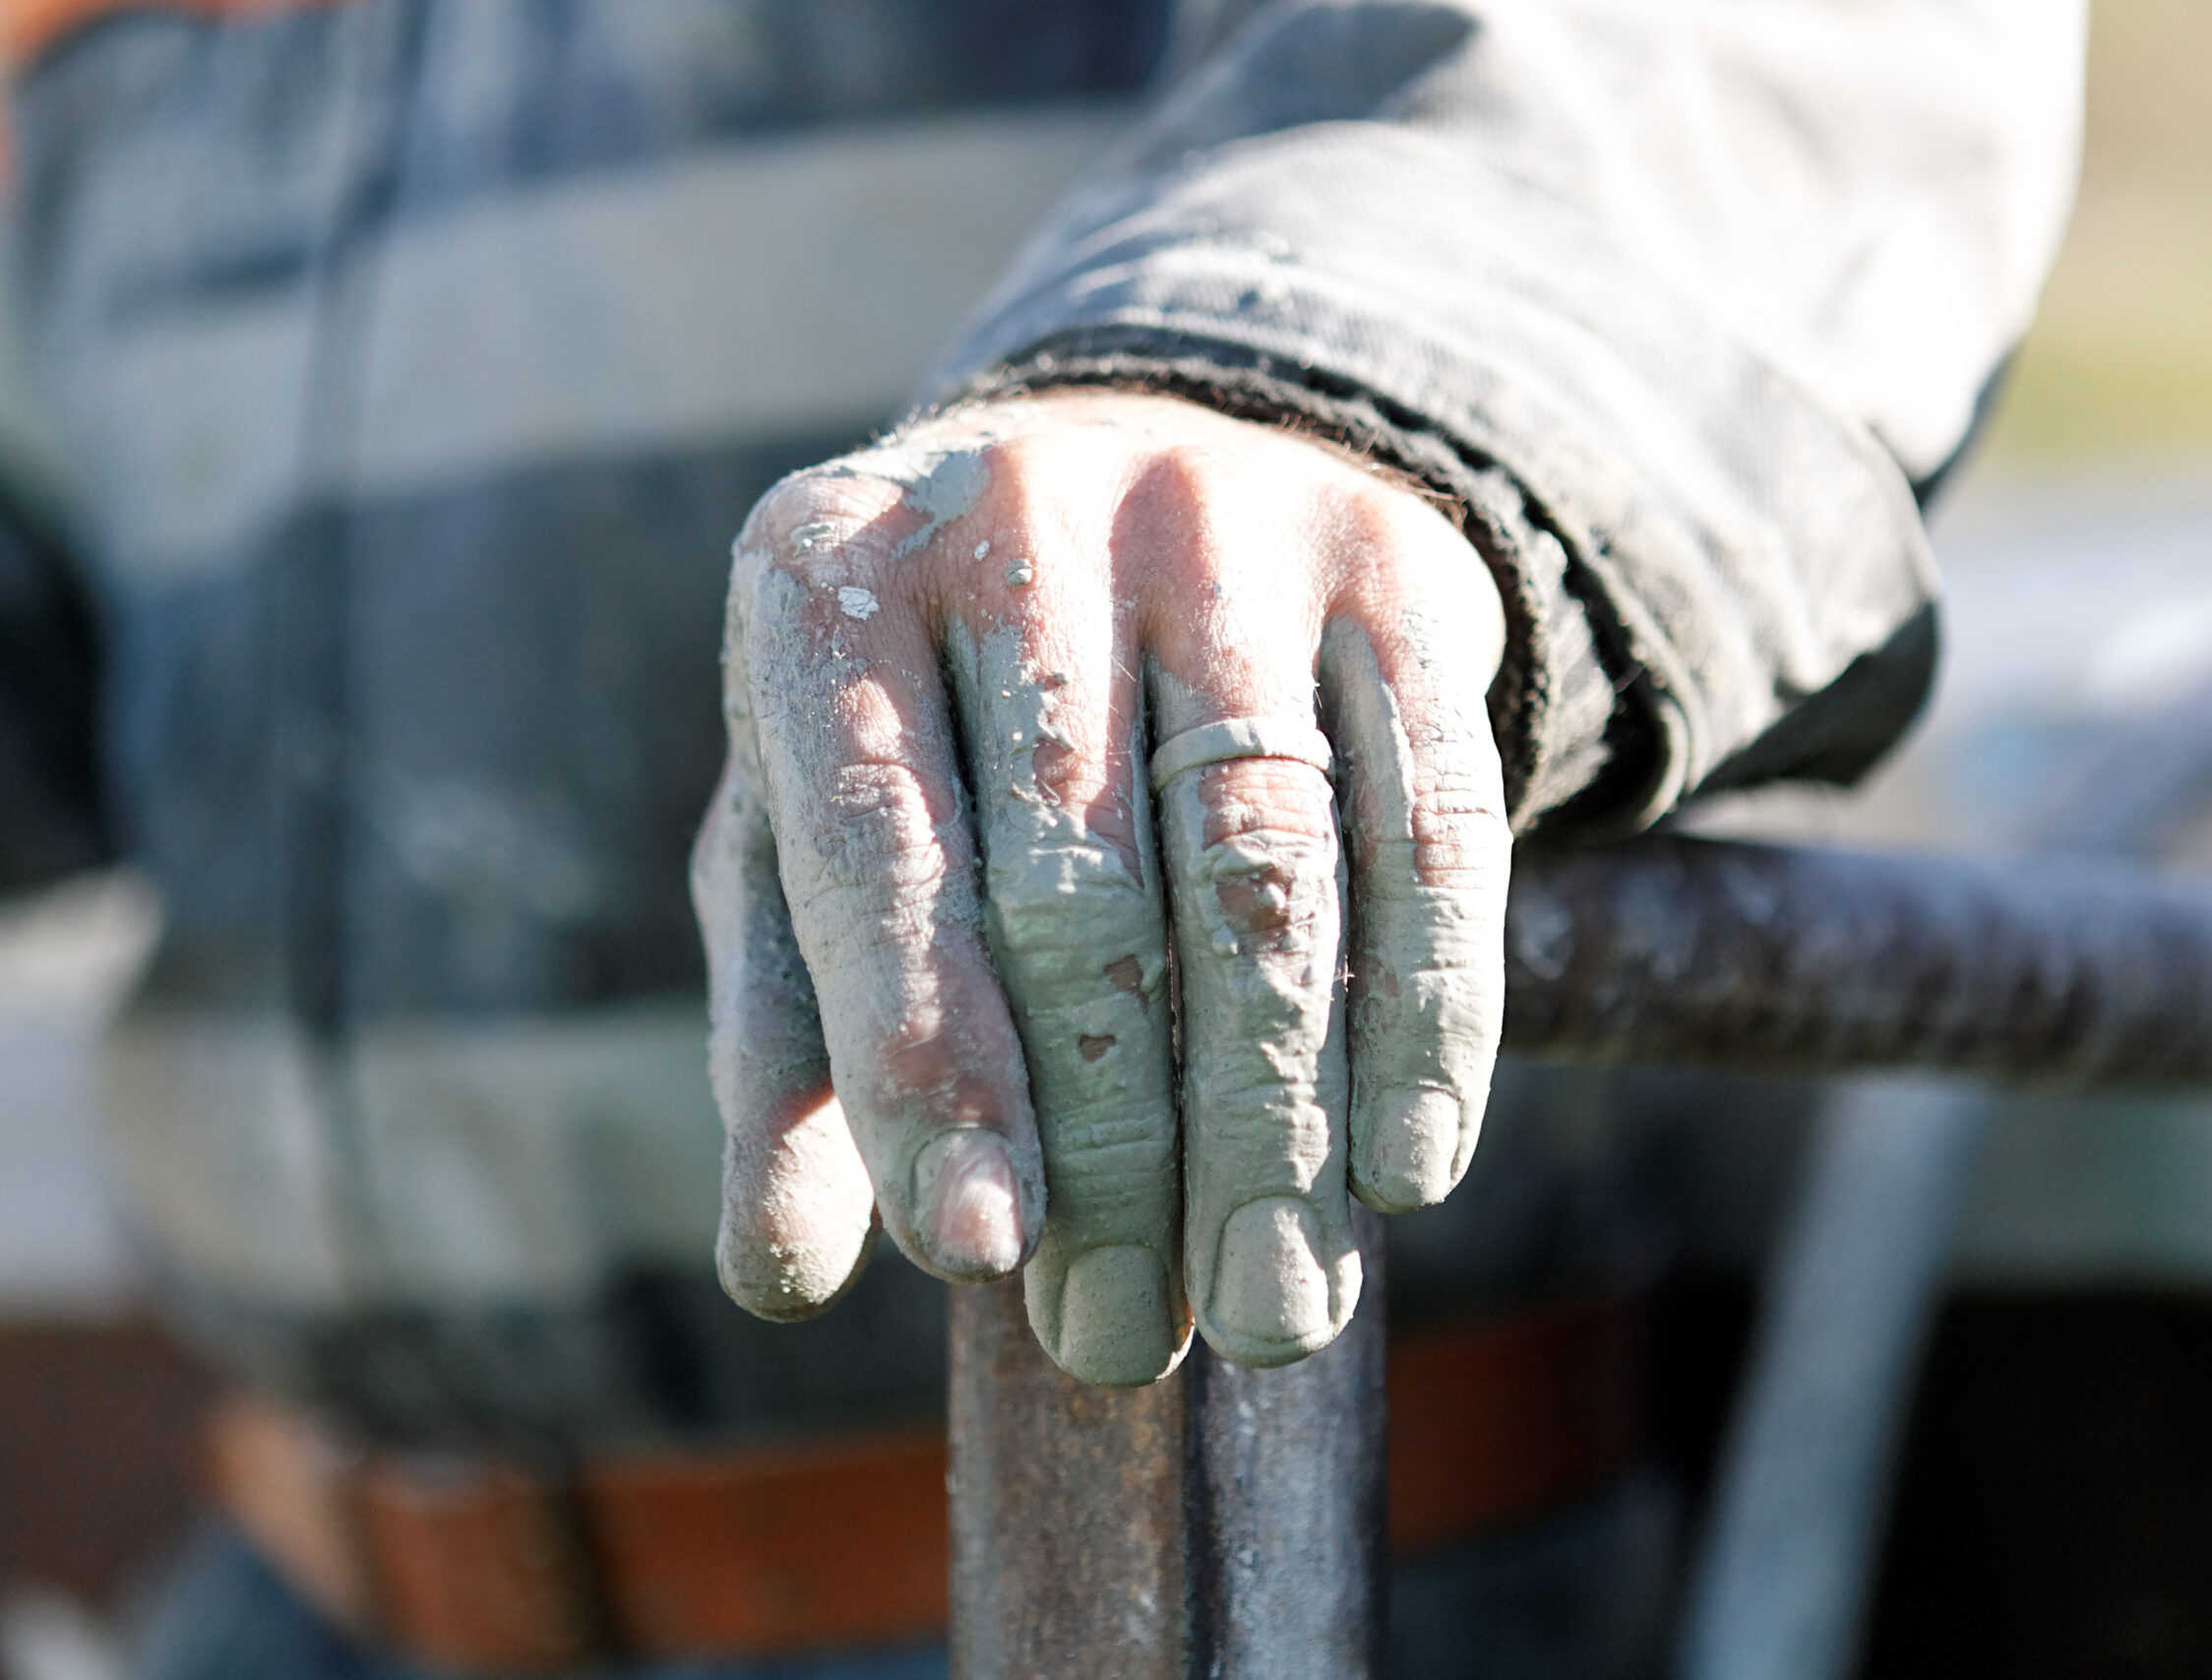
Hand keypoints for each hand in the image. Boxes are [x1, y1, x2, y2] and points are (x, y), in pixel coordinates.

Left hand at [692, 390, 1508, 1384]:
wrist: (1128, 482)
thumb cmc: (934, 725)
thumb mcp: (807, 848)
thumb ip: (787, 1044)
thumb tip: (778, 1273)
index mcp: (829, 579)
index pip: (876, 857)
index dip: (931, 1067)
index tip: (980, 1253)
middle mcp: (1020, 512)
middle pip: (1083, 886)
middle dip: (1112, 1145)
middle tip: (1124, 1336)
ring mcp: (1222, 514)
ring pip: (1268, 870)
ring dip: (1273, 1121)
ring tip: (1267, 1308)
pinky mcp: (1391, 557)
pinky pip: (1433, 821)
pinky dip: (1428, 1015)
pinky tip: (1405, 1172)